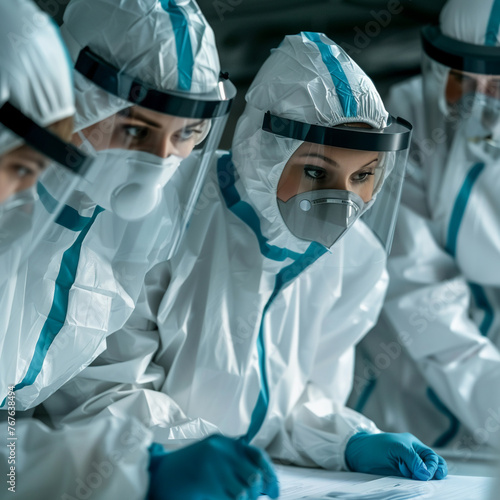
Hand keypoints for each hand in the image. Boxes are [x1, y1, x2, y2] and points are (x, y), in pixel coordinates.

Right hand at [148, 434, 279, 499]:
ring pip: (244, 492)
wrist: (157, 477)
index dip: (270, 475)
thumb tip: (264, 484)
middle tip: (249, 499)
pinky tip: (219, 499)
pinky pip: (230, 499)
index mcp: (224, 442)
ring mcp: (213, 466)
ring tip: (229, 498)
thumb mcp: (213, 458)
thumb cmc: (187, 470)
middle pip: (254, 477)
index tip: (274, 493)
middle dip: (256, 494)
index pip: (258, 456)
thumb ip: (236, 464)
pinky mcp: (206, 482)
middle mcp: (221, 450)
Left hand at [345, 432, 447, 480]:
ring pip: (423, 477)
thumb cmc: (375, 445)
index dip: (433, 466)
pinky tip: (414, 486)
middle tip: (431, 480)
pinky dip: (416, 486)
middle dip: (435, 474)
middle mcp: (412, 457)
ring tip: (422, 484)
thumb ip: (412, 458)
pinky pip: (412, 483)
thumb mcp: (395, 447)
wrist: (357, 454)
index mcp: (413, 446)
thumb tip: (426, 474)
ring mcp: (407, 468)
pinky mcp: (400, 477)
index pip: (432, 457)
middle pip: (432, 467)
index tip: (426, 474)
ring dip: (426, 481)